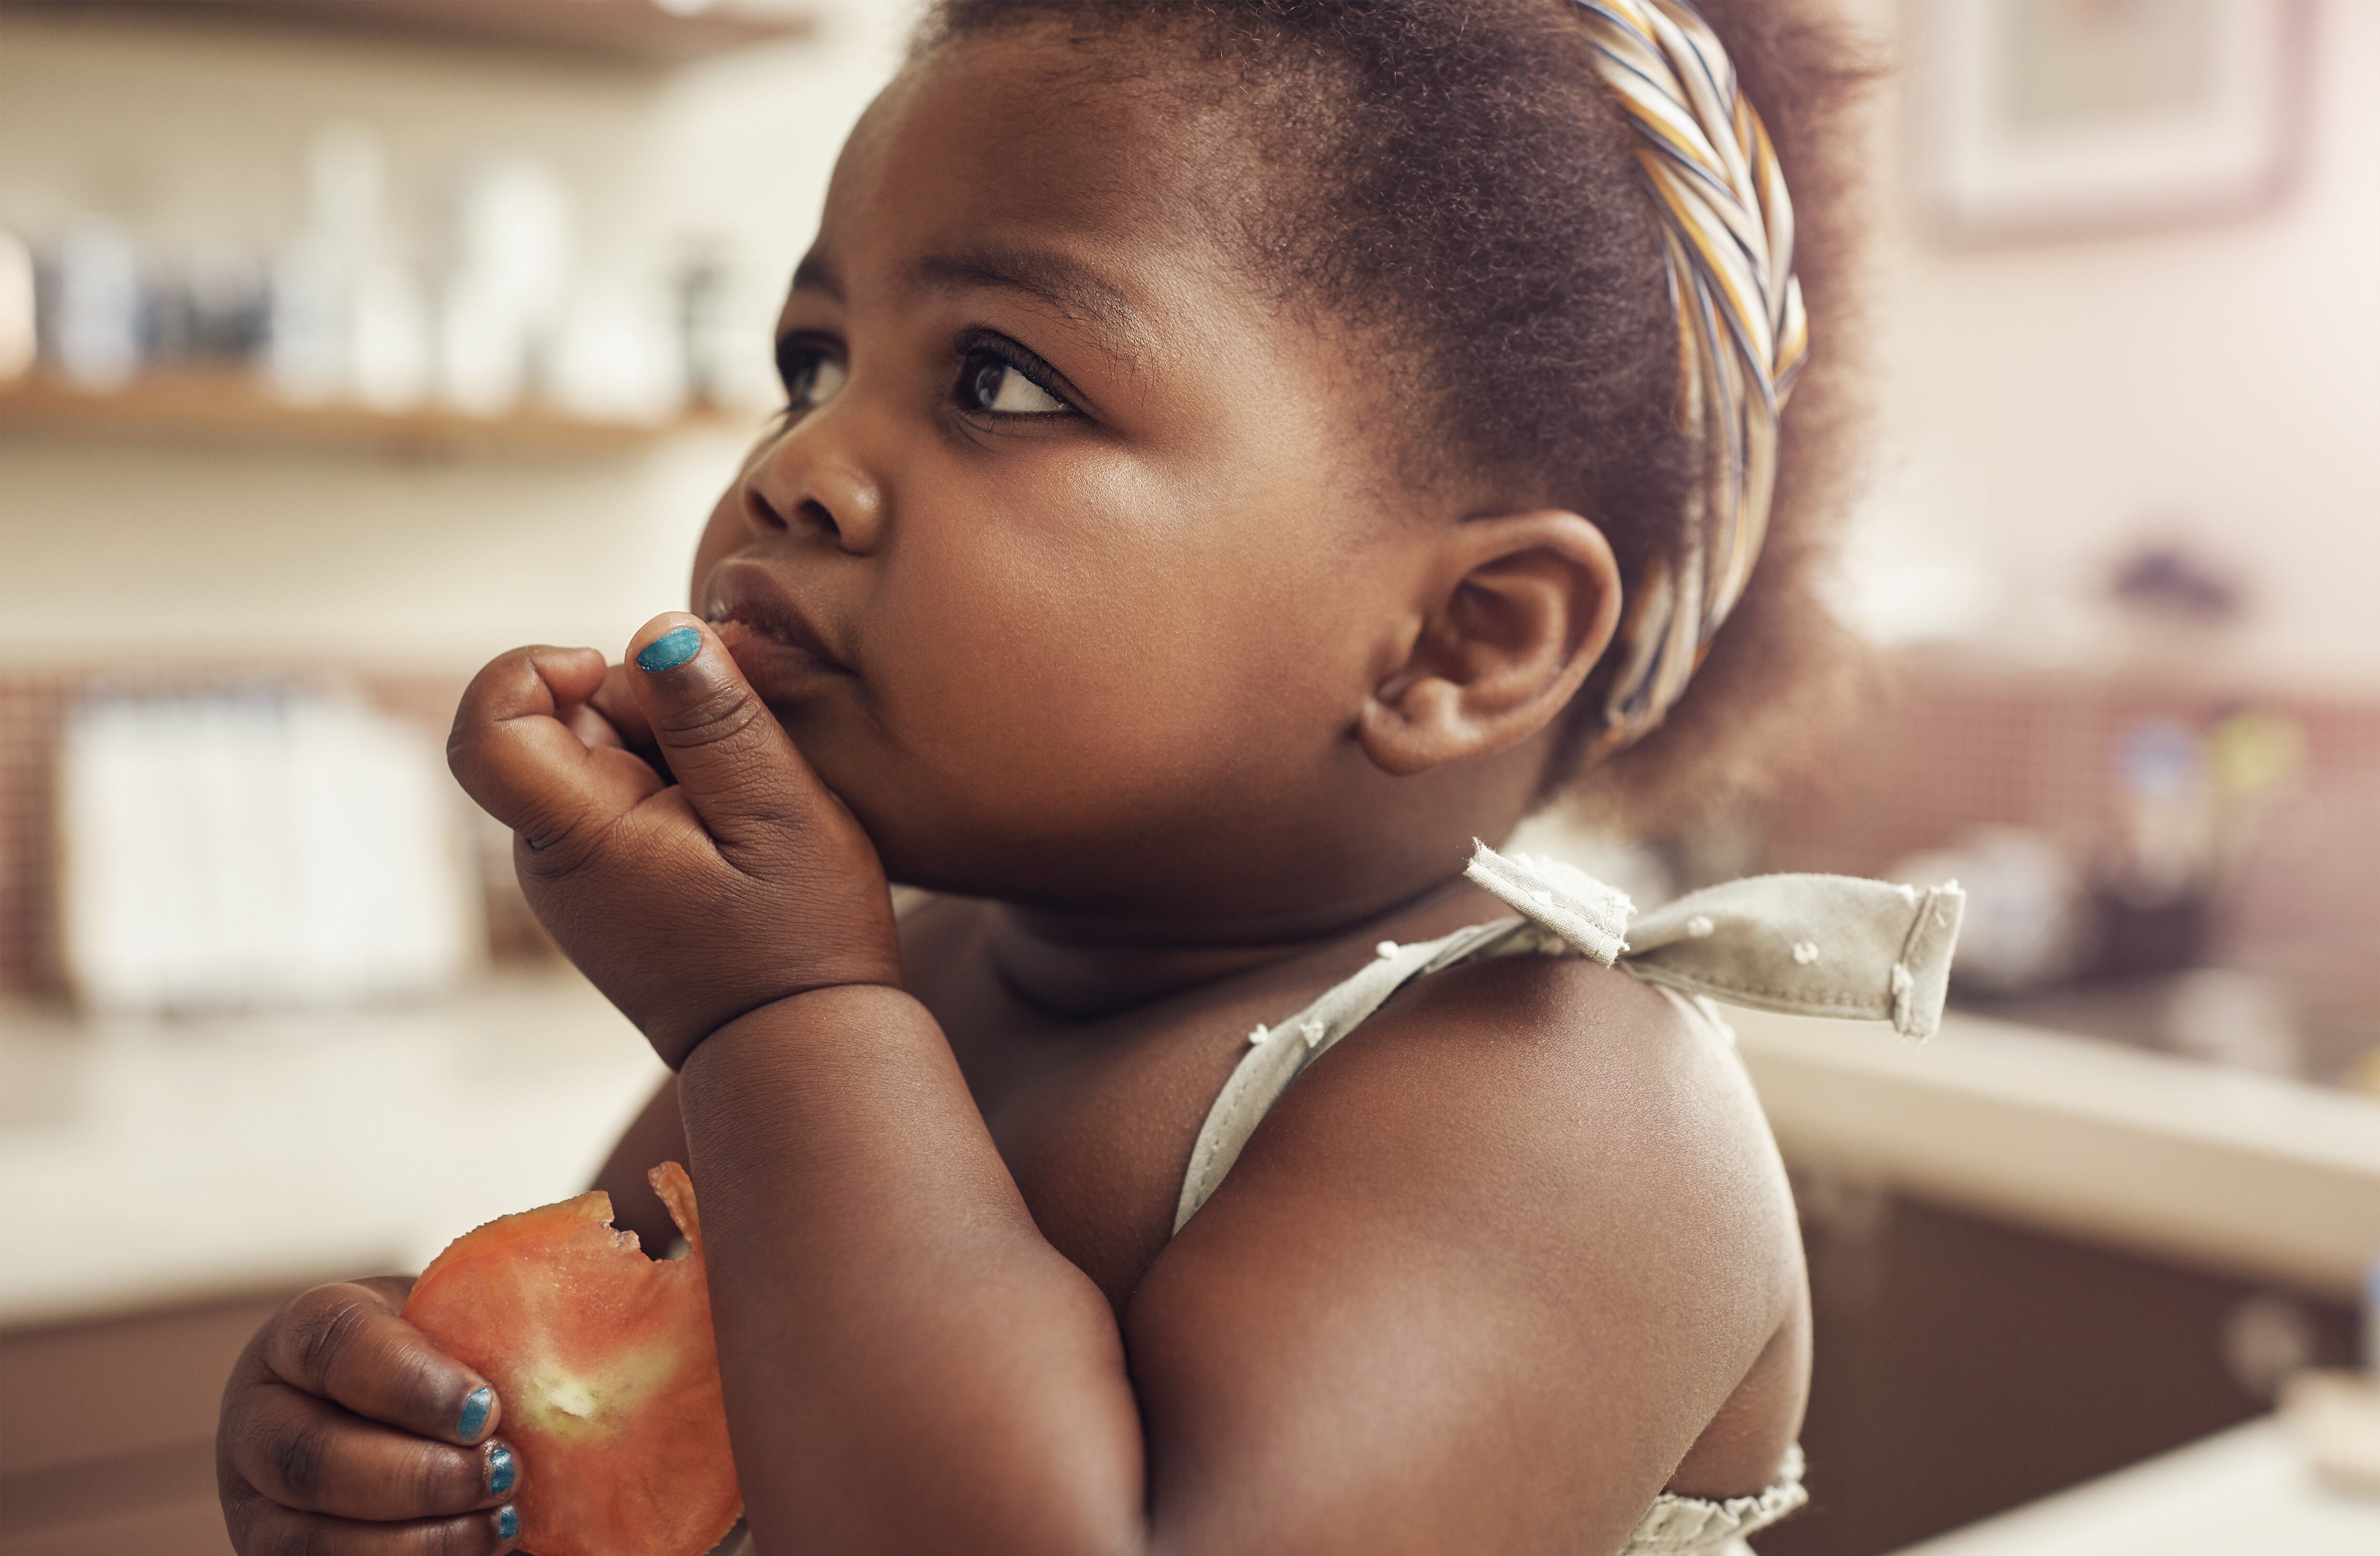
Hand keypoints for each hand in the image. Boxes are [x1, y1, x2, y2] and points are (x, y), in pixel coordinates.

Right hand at [217, 1278, 522, 1554]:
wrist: (400, 1411)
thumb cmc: (441, 1358)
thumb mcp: (453, 1324)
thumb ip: (492, 1328)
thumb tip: (599, 1327)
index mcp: (298, 1339)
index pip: (333, 1344)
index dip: (409, 1381)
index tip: (486, 1408)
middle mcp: (258, 1422)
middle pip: (311, 1459)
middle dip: (417, 1478)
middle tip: (502, 1472)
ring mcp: (256, 1504)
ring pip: (308, 1541)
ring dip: (416, 1541)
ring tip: (501, 1523)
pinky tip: (476, 1550)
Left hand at [448, 614, 901, 1066]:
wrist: (801, 1051)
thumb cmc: (798, 941)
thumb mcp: (780, 813)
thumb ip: (716, 719)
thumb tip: (657, 632)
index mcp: (578, 838)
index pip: (488, 728)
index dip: (535, 669)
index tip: (623, 672)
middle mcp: (554, 858)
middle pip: (562, 724)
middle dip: (645, 706)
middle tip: (737, 753)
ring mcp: (579, 875)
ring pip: (600, 755)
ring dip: (671, 748)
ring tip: (746, 804)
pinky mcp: (611, 884)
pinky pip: (626, 797)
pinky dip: (678, 786)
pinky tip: (736, 826)